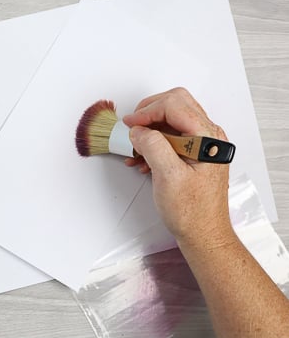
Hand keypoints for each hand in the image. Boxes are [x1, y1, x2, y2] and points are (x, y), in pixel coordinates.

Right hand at [122, 87, 233, 247]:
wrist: (203, 233)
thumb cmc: (192, 212)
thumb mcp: (168, 176)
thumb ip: (153, 146)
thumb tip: (138, 130)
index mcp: (207, 138)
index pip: (174, 105)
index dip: (147, 111)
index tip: (130, 125)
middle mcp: (208, 136)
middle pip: (176, 104)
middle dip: (149, 112)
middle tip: (132, 127)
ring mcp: (202, 144)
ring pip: (172, 119)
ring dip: (150, 129)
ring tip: (134, 147)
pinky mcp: (194, 154)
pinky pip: (172, 136)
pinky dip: (154, 141)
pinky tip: (142, 158)